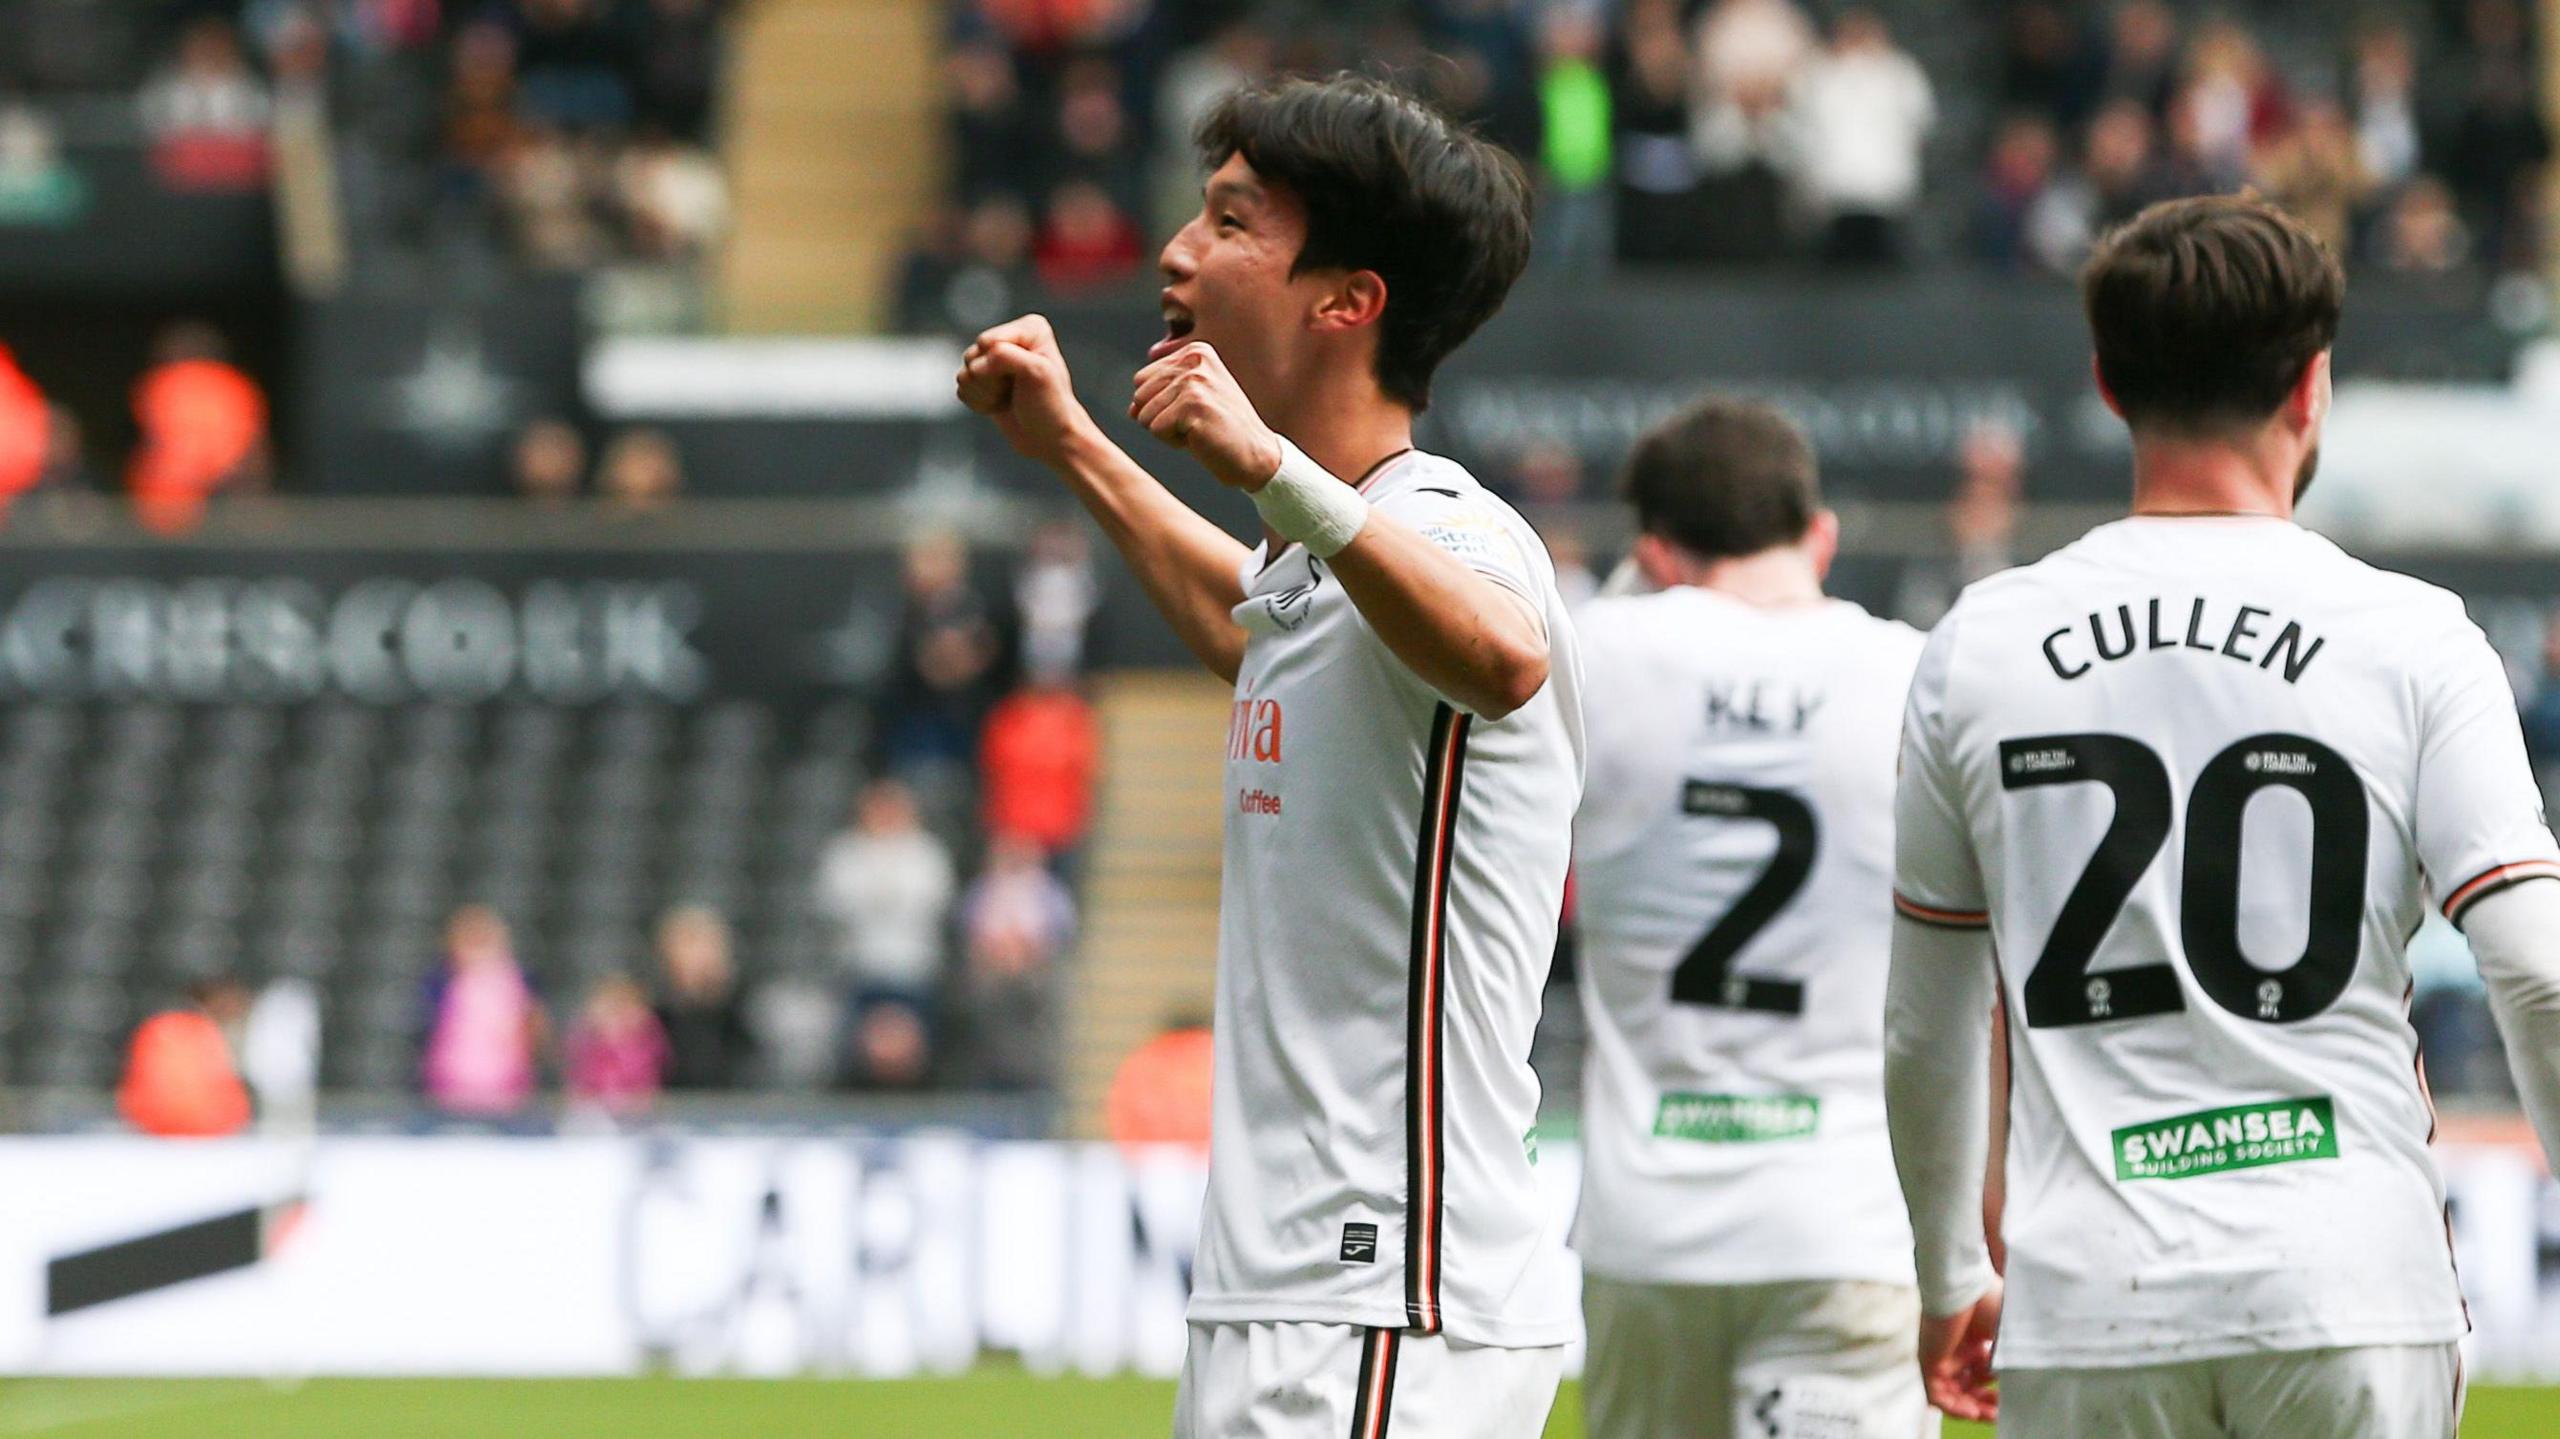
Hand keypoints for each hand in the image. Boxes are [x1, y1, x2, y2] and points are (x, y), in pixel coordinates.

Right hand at [957, 315, 1096, 468]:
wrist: (1050, 440)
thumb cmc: (1050, 405)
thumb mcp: (1035, 372)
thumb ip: (1003, 355)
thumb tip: (972, 366)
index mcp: (1030, 328)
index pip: (988, 342)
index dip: (1000, 365)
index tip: (1026, 380)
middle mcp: (1010, 339)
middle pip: (973, 356)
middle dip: (990, 380)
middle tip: (1016, 391)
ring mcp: (994, 360)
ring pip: (964, 374)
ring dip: (985, 394)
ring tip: (1009, 399)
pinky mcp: (982, 381)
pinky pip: (962, 389)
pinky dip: (979, 403)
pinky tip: (1001, 405)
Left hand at [1129, 342, 1282, 490]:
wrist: (1256, 455)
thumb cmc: (1221, 430)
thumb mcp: (1189, 403)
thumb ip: (1158, 397)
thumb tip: (1132, 410)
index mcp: (1195, 352)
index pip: (1142, 380)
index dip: (1161, 405)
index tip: (1194, 410)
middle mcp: (1194, 360)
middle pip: (1140, 395)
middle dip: (1160, 418)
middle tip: (1196, 422)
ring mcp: (1194, 381)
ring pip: (1145, 415)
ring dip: (1168, 431)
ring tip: (1199, 429)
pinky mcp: (1193, 405)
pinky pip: (1156, 430)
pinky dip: (1174, 442)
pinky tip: (1201, 438)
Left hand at [1918, 1280, 2000, 1422]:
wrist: (1964, 1284)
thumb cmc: (1989, 1300)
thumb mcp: (2007, 1333)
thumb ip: (2012, 1355)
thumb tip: (2028, 1375)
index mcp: (1972, 1340)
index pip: (1980, 1373)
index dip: (1995, 1388)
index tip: (2011, 1396)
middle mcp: (1955, 1349)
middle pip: (1965, 1385)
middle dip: (1984, 1401)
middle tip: (2001, 1411)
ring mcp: (1940, 1355)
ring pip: (1952, 1393)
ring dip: (1971, 1408)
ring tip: (1990, 1415)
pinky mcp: (1928, 1360)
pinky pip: (1936, 1394)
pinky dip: (1953, 1407)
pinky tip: (1973, 1412)